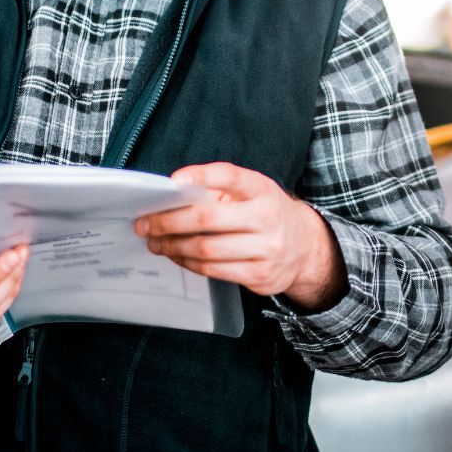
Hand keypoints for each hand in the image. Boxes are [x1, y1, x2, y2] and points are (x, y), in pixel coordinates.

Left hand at [135, 163, 345, 311]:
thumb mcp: (252, 192)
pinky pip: (213, 270)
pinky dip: (188, 263)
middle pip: (207, 219)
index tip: (173, 182)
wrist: (305, 247)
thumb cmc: (265, 214)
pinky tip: (177, 256)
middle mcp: (267, 217)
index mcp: (262, 189)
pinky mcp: (260, 275)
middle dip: (168, 222)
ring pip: (205, 249)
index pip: (229, 176)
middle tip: (145, 224)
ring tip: (156, 243)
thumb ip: (218, 189)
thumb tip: (172, 196)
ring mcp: (266, 249)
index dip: (199, 176)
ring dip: (172, 246)